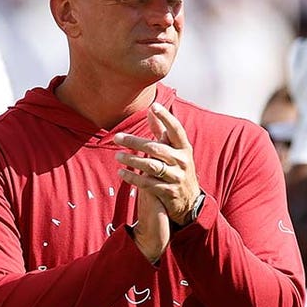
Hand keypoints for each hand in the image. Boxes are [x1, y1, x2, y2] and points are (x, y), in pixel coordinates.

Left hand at [115, 103, 200, 224]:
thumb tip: (151, 110)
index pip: (176, 130)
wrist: (190, 201)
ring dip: (132, 160)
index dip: (166, 117)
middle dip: (135, 142)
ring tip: (117, 155)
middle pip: (156, 148)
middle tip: (117, 137)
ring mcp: (176, 177)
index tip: (154, 106)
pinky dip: (133, 178)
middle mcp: (182, 161)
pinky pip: (148, 184)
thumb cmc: (178, 169)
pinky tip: (122, 173)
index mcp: (184, 148)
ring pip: (151, 166)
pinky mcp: (168, 192)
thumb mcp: (175, 151)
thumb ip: (162, 131)